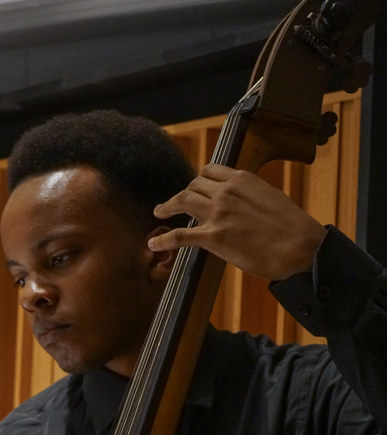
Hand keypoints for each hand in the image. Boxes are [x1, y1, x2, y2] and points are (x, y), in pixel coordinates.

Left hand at [149, 164, 326, 280]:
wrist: (299, 245)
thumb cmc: (291, 226)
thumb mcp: (270, 197)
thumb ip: (251, 196)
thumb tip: (243, 204)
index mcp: (242, 179)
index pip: (210, 171)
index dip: (198, 181)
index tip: (194, 187)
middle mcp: (226, 191)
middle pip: (193, 185)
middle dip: (182, 194)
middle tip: (175, 203)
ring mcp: (217, 214)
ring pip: (183, 202)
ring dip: (168, 207)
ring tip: (159, 213)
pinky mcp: (213, 238)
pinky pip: (180, 236)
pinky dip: (163, 240)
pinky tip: (153, 245)